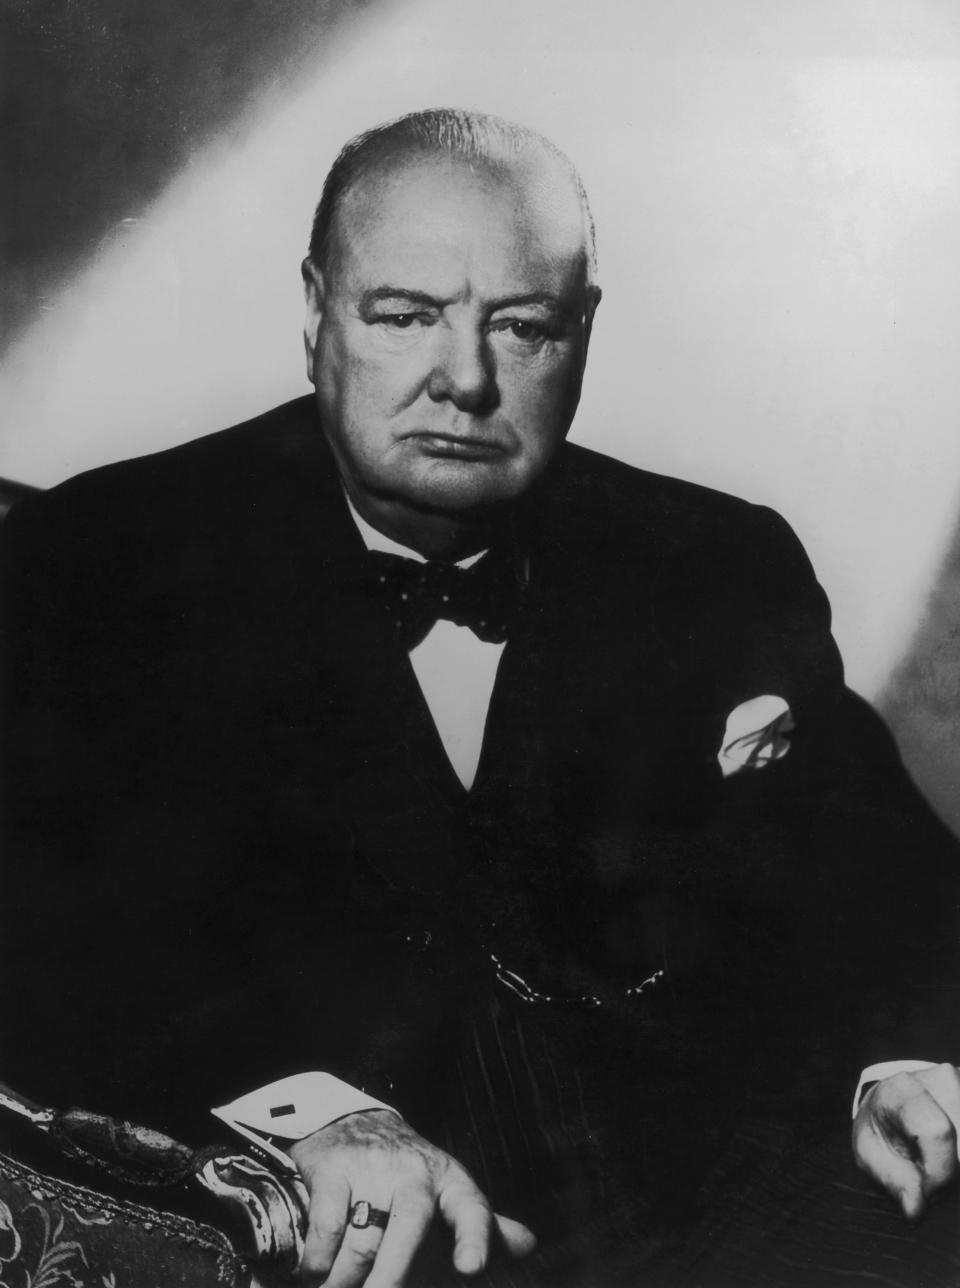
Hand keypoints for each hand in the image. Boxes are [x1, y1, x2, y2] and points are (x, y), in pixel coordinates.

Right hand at [288, 1109, 535, 1286]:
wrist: (353, 1122)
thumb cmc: (407, 1175)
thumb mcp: (448, 1193)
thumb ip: (485, 1226)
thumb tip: (529, 1247)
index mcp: (451, 1183)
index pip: (471, 1209)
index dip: (474, 1238)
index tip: (470, 1267)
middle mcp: (415, 1173)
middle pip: (409, 1227)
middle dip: (394, 1274)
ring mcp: (373, 1168)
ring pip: (362, 1243)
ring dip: (346, 1282)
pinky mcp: (333, 1168)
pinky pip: (327, 1228)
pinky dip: (319, 1262)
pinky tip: (316, 1273)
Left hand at [852, 1063, 959, 1217]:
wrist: (891, 1102)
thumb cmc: (879, 1129)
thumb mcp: (869, 1153)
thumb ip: (892, 1179)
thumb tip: (916, 1208)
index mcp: (902, 1089)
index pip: (937, 1131)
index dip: (939, 1172)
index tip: (928, 1194)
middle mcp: (940, 1079)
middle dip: (954, 1174)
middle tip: (931, 1178)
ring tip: (940, 1162)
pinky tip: (952, 1152)